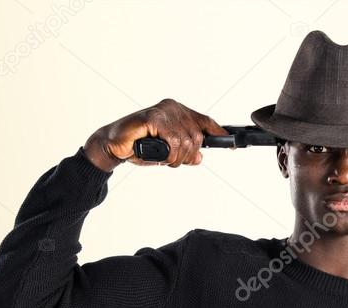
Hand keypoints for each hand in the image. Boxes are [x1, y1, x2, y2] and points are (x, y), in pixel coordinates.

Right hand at [84, 98, 229, 170]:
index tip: (234, 145)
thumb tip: (200, 157)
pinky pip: (174, 140)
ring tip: (162, 157)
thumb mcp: (167, 152)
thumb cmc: (139, 147)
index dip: (219, 134)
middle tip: (172, 160)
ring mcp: (164, 111)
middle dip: (187, 155)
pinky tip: (158, 152)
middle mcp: (173, 107)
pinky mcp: (154, 117)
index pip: (205, 121)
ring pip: (187, 141)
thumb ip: (184, 151)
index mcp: (177, 111)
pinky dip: (168, 153)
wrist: (113, 145)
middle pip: (197, 137)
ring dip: (176, 157)